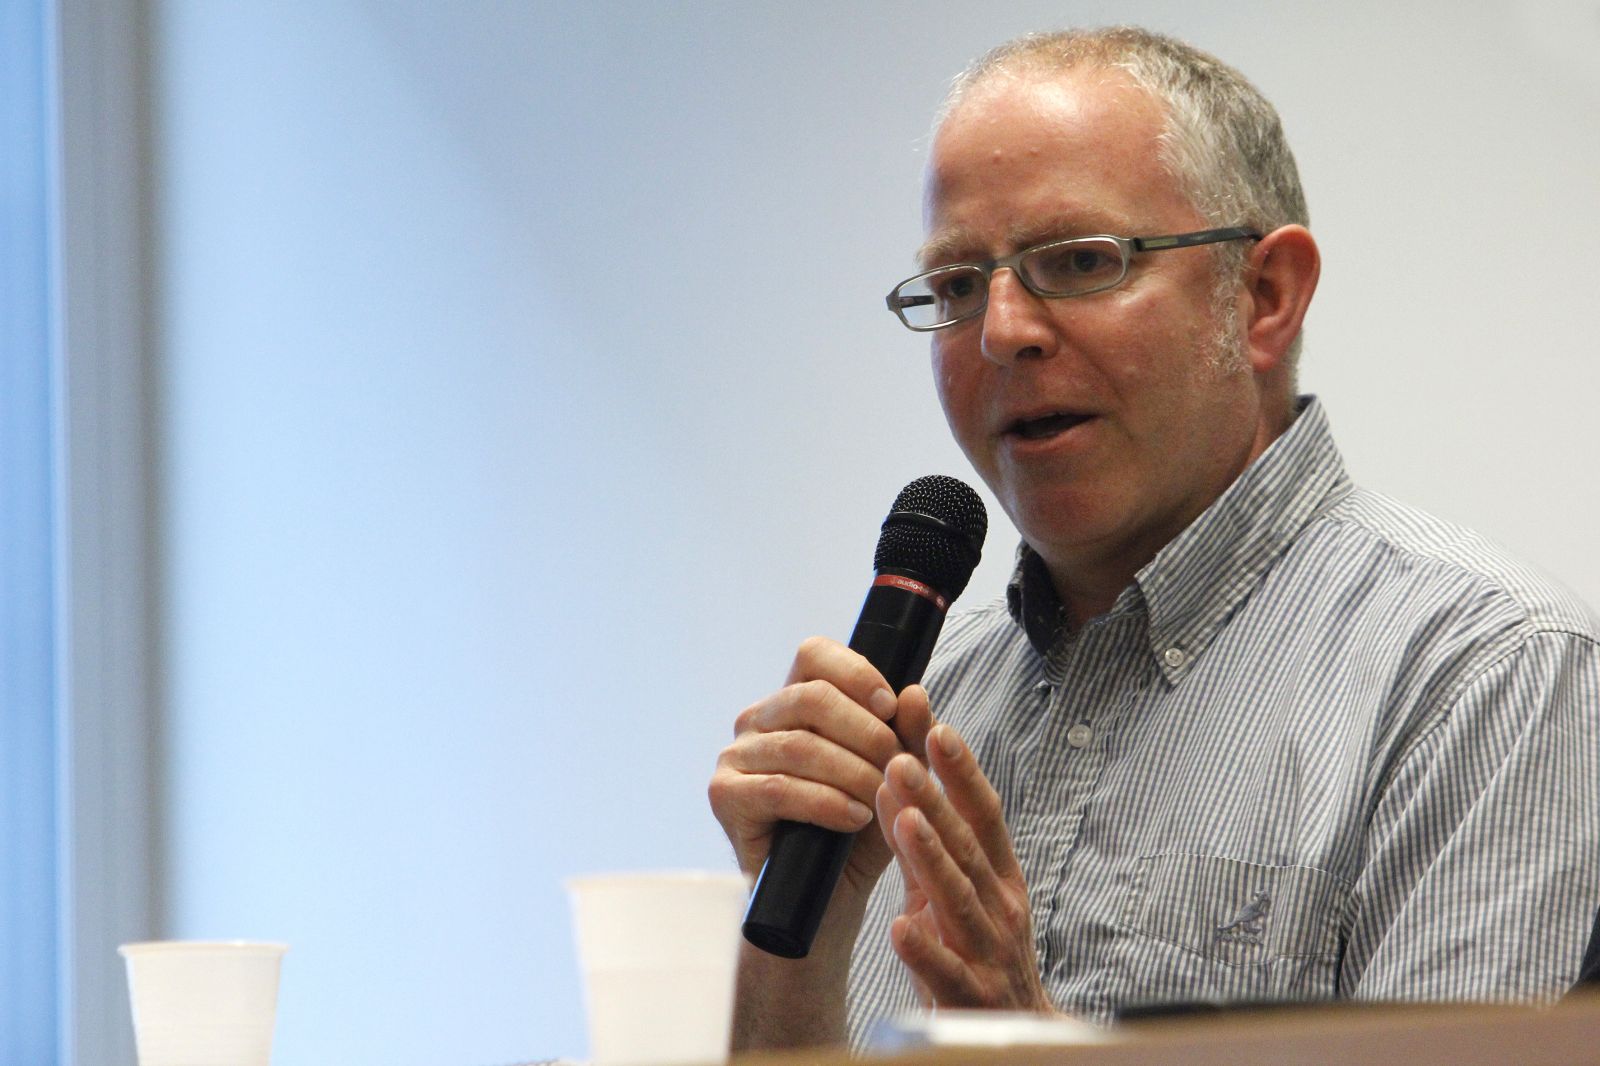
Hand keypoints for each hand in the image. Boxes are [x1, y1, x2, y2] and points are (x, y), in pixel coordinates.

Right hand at [709, 637, 933, 895]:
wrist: (828, 903)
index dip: (855, 672)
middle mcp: (758, 720)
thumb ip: (908, 735)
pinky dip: (825, 802)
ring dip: (852, 772)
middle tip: (896, 766)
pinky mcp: (725, 797)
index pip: (814, 655)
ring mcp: (736, 756)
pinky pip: (779, 788)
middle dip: (866, 731)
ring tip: (879, 801)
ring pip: (800, 745)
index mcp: (794, 701)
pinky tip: (854, 818)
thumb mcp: (895, 778)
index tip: (890, 706)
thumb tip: (915, 693)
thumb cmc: (859, 833)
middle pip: (812, 696)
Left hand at [877, 723, 1052, 1012]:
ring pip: (959, 900)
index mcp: (1002, 876)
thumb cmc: (980, 949)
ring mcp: (988, 954)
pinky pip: (945, 972)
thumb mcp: (955, 887)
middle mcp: (1001, 908)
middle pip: (968, 848)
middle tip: (900, 758)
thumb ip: (926, 836)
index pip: (984, 814)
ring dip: (932, 858)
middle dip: (936, 801)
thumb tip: (895, 772)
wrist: (1016, 1031)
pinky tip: (900, 927)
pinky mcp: (969, 998)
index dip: (962, 772)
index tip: (938, 727)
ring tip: (904, 820)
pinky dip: (924, 950)